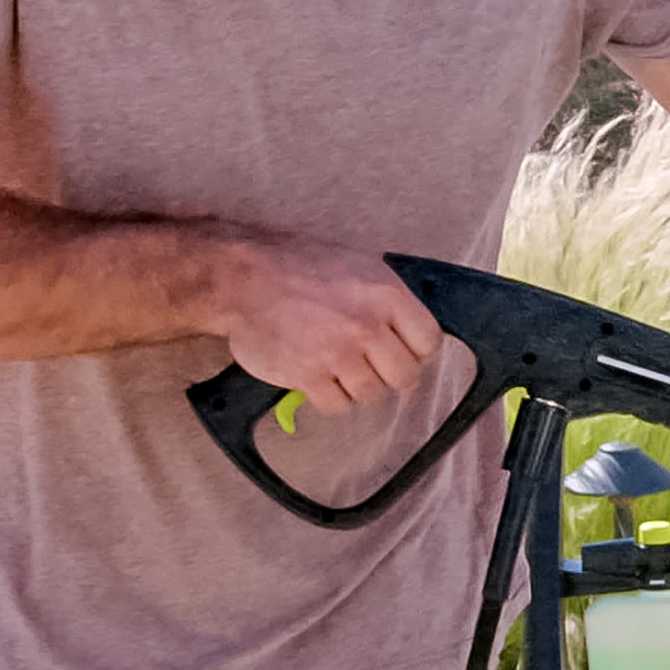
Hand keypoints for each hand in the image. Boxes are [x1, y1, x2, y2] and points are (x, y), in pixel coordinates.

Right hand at [206, 237, 445, 414]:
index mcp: (386, 295)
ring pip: (372, 395)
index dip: (416, 350)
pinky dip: (328, 396)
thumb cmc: (298, 266)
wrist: (241, 277)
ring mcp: (337, 354)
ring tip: (336, 364)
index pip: (429, 342)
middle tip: (367, 362)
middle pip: (404, 376)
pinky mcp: (308, 376)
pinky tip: (317, 374)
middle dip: (388, 372)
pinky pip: (337, 406)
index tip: (401, 350)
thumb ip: (389, 298)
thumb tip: (413, 328)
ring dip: (356, 385)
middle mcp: (366, 326)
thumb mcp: (357, 264)